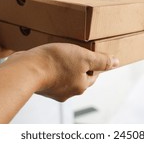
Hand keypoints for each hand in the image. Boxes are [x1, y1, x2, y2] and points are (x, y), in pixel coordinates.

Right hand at [4, 43, 118, 101]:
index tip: (88, 52)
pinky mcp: (41, 85)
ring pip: (64, 75)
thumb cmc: (55, 62)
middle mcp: (68, 92)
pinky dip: (51, 67)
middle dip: (78, 64)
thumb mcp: (84, 56)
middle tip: (74, 50)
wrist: (27, 69)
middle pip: (79, 76)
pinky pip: (50, 75)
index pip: (94, 75)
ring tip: (60, 52)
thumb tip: (116, 63)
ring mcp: (53, 90)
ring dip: (64, 65)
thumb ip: (101, 61)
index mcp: (81, 86)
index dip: (93, 62)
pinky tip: (47, 57)